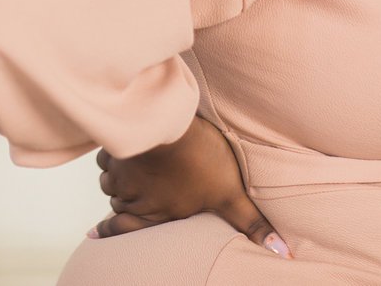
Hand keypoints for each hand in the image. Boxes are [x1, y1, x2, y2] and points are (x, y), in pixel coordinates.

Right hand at [92, 115, 291, 258]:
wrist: (171, 126)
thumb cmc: (203, 162)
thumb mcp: (231, 195)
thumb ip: (251, 223)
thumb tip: (285, 254)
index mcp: (159, 214)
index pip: (126, 229)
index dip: (110, 233)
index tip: (95, 235)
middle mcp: (135, 199)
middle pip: (118, 204)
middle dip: (122, 200)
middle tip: (128, 195)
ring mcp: (122, 176)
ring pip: (110, 182)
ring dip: (116, 179)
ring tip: (127, 172)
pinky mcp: (115, 151)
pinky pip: (106, 159)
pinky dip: (111, 158)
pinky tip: (120, 152)